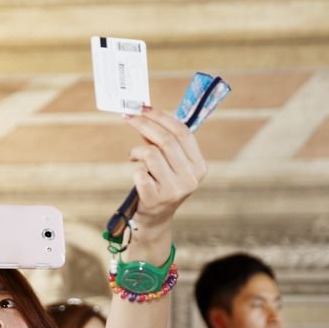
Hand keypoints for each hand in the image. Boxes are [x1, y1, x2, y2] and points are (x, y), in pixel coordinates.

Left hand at [123, 108, 206, 244]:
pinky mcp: (156, 199)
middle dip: (144, 124)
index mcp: (199, 166)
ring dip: (137, 151)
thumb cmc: (160, 184)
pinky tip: (138, 176)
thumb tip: (144, 113)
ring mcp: (175, 190)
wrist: (155, 219)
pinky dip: (135, 169)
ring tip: (134, 157)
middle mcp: (191, 178)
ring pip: (151, 154)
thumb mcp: (169, 163)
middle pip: (166, 141)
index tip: (145, 108)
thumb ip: (161, 141)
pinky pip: (139, 172)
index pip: (183, 133)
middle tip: (129, 117)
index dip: (162, 117)